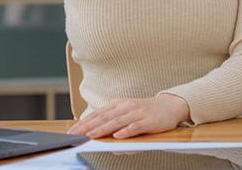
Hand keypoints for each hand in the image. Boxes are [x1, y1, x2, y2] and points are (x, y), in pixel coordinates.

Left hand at [67, 94, 189, 138]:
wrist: (169, 106)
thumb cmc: (144, 112)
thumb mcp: (126, 113)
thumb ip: (113, 122)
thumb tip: (98, 135)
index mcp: (118, 104)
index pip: (97, 114)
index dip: (84, 122)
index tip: (72, 131)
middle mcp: (126, 107)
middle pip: (104, 117)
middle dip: (89, 126)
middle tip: (77, 134)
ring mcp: (137, 113)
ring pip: (118, 122)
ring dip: (104, 129)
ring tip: (92, 135)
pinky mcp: (149, 121)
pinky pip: (136, 127)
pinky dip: (126, 131)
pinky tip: (118, 136)